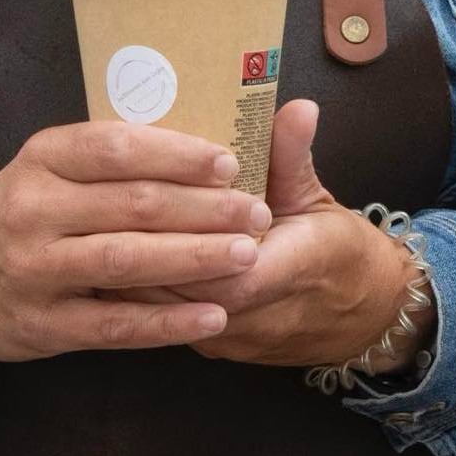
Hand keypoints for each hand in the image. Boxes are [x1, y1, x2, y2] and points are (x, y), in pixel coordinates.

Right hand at [0, 122, 272, 362]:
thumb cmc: (21, 209)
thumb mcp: (48, 166)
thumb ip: (110, 158)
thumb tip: (202, 150)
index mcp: (43, 158)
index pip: (118, 148)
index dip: (178, 155)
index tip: (230, 163)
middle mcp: (34, 210)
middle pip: (133, 205)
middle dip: (205, 208)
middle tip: (257, 211)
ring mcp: (36, 271)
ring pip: (127, 261)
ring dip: (194, 258)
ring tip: (246, 254)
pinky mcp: (43, 325)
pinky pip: (116, 325)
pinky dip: (168, 321)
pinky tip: (213, 314)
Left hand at [126, 100, 435, 371]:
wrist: (360, 316)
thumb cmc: (339, 251)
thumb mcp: (317, 196)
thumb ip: (295, 156)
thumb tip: (298, 108)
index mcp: (292, 275)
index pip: (229, 272)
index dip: (189, 241)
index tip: (157, 199)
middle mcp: (255, 319)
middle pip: (184, 295)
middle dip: (144, 253)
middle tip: (103, 211)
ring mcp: (229, 340)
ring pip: (168, 313)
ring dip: (134, 273)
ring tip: (96, 230)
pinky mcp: (210, 346)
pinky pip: (169, 320)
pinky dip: (141, 287)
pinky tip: (112, 255)